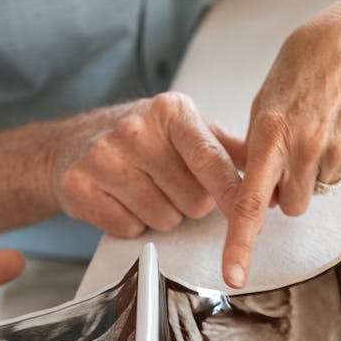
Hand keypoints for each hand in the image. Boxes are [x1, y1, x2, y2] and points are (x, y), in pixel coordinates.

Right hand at [53, 92, 245, 238]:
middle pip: (193, 200)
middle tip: (170, 184)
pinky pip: (130, 229)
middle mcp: (134, 129)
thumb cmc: (139, 136)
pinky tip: (122, 200)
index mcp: (169, 111)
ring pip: (164, 219)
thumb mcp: (184, 127)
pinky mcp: (80, 187)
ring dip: (162, 215)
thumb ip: (227, 147)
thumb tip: (270, 162)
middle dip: (190, 203)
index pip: (210, 160)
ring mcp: (103, 158)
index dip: (233, 194)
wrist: (71, 144)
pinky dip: (132, 223)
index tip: (251, 216)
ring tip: (146, 189)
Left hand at [222, 0, 340, 287]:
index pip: (249, 202)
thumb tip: (256, 187)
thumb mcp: (267, 98)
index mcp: (272, 132)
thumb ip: (258, 146)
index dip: (240, 243)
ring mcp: (339, 151)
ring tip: (321, 127)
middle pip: (290, 205)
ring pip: (319, 189)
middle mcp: (306, 146)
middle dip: (287, 191)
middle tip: (293, 153)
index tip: (234, 274)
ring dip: (316, 170)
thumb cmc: (310, 61)